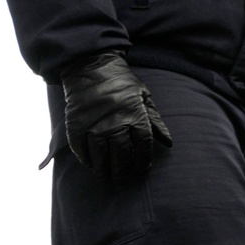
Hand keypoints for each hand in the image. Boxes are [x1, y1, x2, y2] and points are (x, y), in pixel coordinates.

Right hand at [62, 52, 171, 184]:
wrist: (91, 65)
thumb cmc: (121, 81)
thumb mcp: (144, 96)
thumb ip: (155, 121)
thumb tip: (168, 143)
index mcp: (134, 115)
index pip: (142, 145)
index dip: (143, 161)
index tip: (143, 170)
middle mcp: (114, 122)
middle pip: (121, 154)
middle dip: (124, 170)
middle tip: (124, 179)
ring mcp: (94, 124)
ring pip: (100, 155)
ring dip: (104, 169)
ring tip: (108, 177)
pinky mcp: (76, 124)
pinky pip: (81, 148)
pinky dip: (86, 159)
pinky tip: (91, 165)